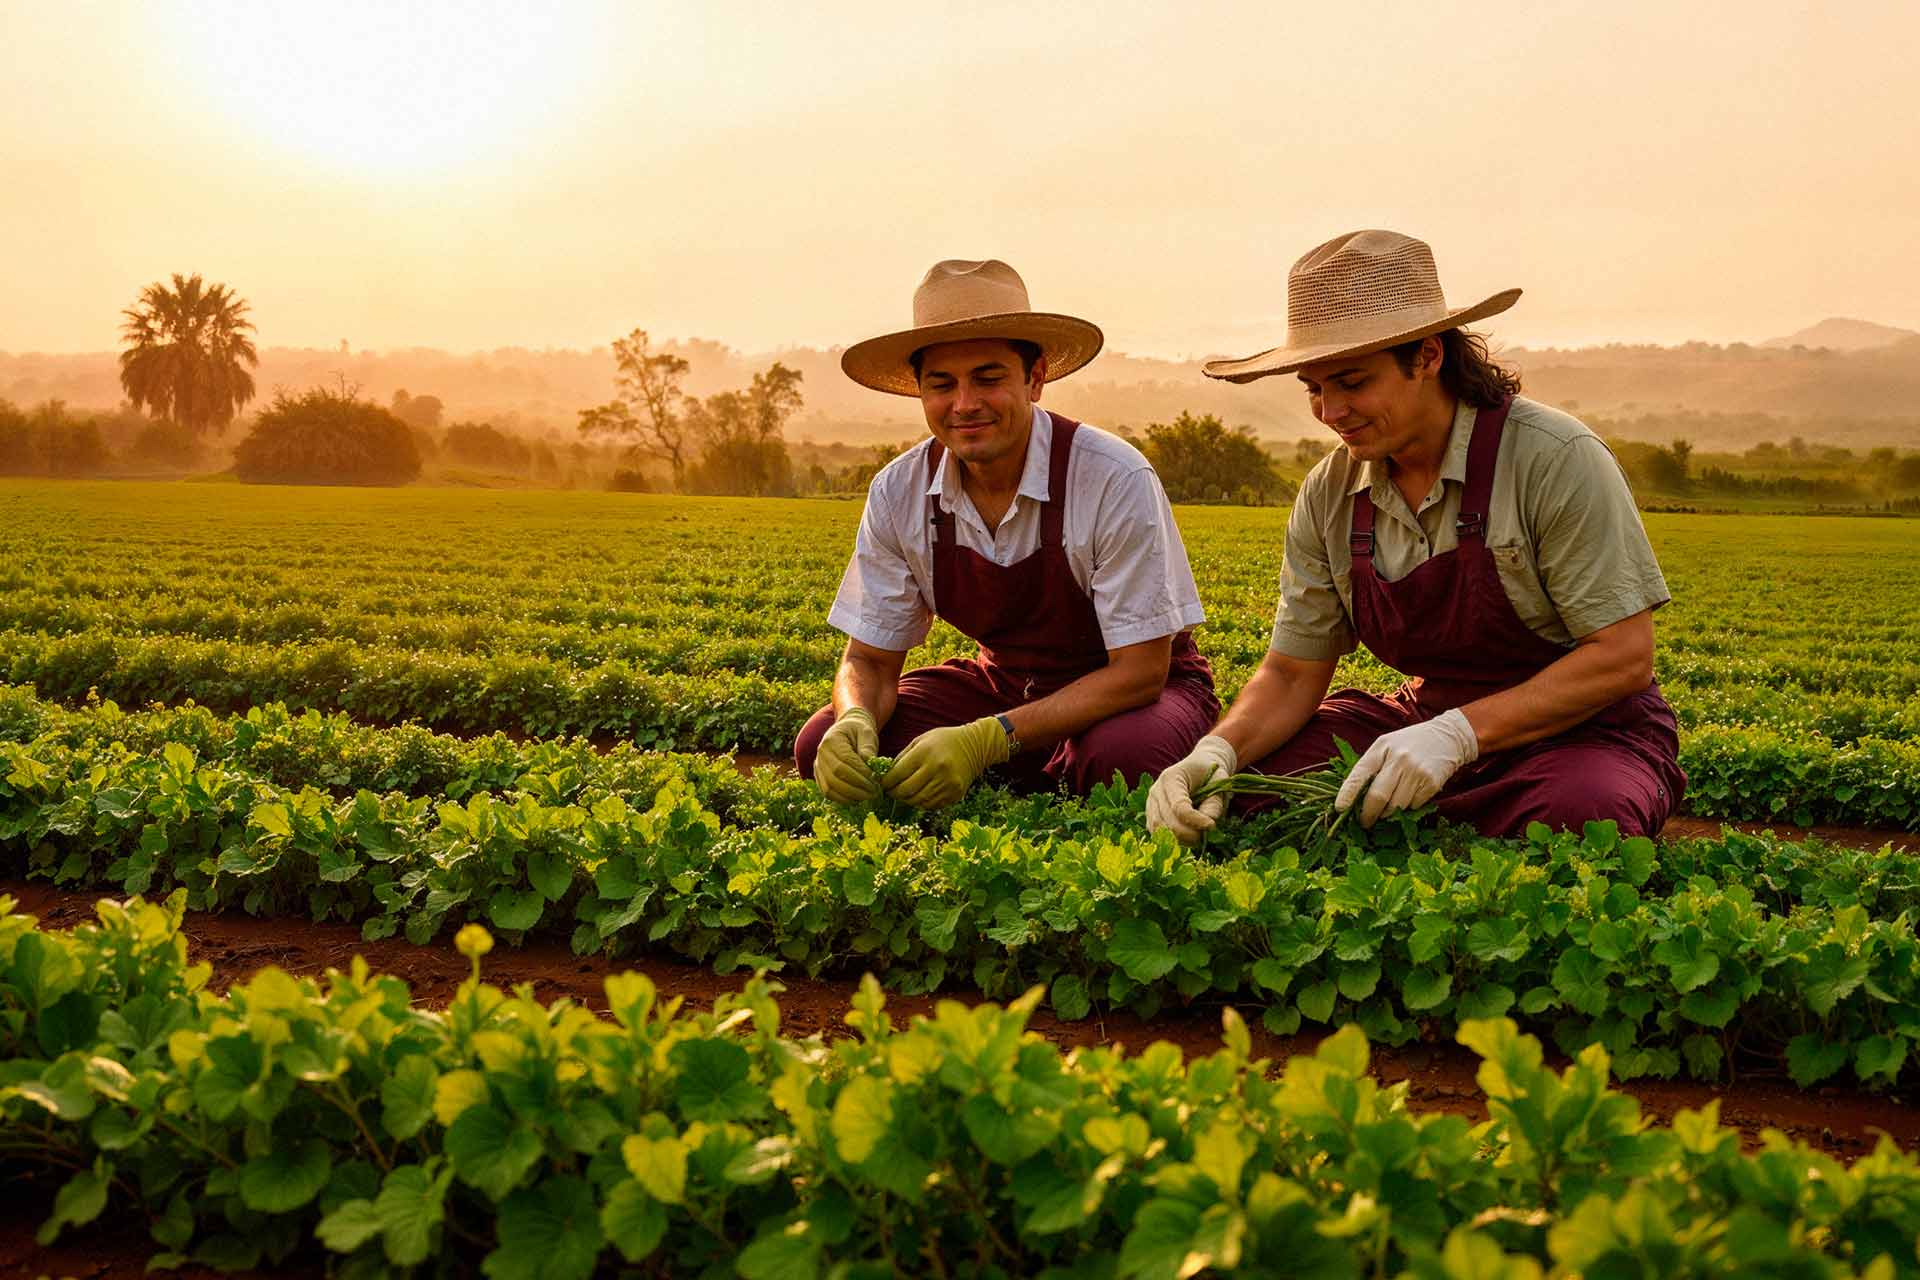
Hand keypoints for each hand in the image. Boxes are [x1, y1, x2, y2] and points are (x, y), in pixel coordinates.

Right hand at [815, 708, 880, 804]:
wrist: (847, 730)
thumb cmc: (859, 731)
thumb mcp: (867, 732)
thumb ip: (868, 747)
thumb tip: (870, 764)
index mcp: (831, 740)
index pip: (845, 761)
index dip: (861, 774)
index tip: (876, 781)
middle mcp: (820, 754)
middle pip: (835, 777)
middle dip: (857, 788)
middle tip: (874, 793)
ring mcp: (817, 766)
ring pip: (830, 788)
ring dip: (850, 796)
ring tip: (868, 797)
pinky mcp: (819, 777)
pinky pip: (828, 793)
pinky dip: (843, 799)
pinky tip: (857, 799)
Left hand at [883, 716, 1009, 809]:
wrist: (974, 746)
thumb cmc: (943, 741)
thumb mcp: (920, 741)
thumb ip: (903, 757)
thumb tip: (886, 775)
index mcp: (925, 752)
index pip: (897, 774)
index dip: (886, 782)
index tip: (882, 784)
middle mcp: (937, 768)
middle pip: (906, 791)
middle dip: (895, 793)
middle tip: (891, 792)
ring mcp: (947, 783)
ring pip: (918, 801)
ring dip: (907, 799)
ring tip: (904, 794)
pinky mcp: (955, 794)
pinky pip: (931, 805)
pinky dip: (922, 802)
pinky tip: (919, 795)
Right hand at [1146, 734, 1237, 845]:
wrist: (1199, 768)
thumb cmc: (1210, 774)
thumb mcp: (1218, 783)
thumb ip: (1213, 805)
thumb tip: (1207, 827)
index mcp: (1171, 777)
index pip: (1179, 806)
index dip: (1195, 821)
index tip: (1212, 826)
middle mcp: (1156, 790)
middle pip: (1167, 821)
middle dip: (1189, 834)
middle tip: (1207, 836)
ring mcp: (1151, 803)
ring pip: (1160, 830)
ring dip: (1181, 840)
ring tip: (1199, 837)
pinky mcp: (1151, 814)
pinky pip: (1158, 833)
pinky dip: (1173, 839)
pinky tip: (1188, 837)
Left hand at [1336, 708, 1477, 827]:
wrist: (1448, 737)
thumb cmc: (1409, 743)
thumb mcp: (1386, 745)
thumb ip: (1372, 766)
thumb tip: (1355, 799)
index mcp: (1381, 748)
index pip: (1359, 774)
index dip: (1347, 794)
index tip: (1340, 809)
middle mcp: (1398, 759)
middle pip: (1377, 796)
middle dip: (1368, 814)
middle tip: (1364, 822)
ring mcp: (1415, 771)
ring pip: (1395, 805)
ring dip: (1388, 812)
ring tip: (1389, 806)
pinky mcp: (1431, 783)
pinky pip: (1413, 806)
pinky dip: (1408, 807)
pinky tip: (1411, 794)